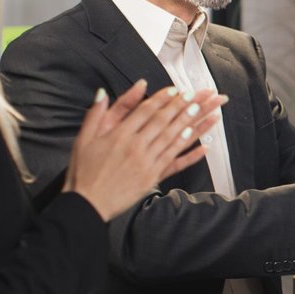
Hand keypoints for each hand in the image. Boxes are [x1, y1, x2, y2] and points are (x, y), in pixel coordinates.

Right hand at [65, 81, 224, 220]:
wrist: (87, 204)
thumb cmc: (83, 171)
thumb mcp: (84, 138)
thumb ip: (96, 113)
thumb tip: (103, 91)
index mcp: (119, 135)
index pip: (146, 111)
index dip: (163, 99)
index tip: (178, 89)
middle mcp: (136, 147)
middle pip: (165, 122)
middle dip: (185, 106)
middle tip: (202, 94)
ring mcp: (147, 163)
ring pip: (175, 139)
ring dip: (195, 124)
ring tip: (211, 112)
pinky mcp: (153, 178)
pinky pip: (176, 164)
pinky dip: (192, 155)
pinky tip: (206, 147)